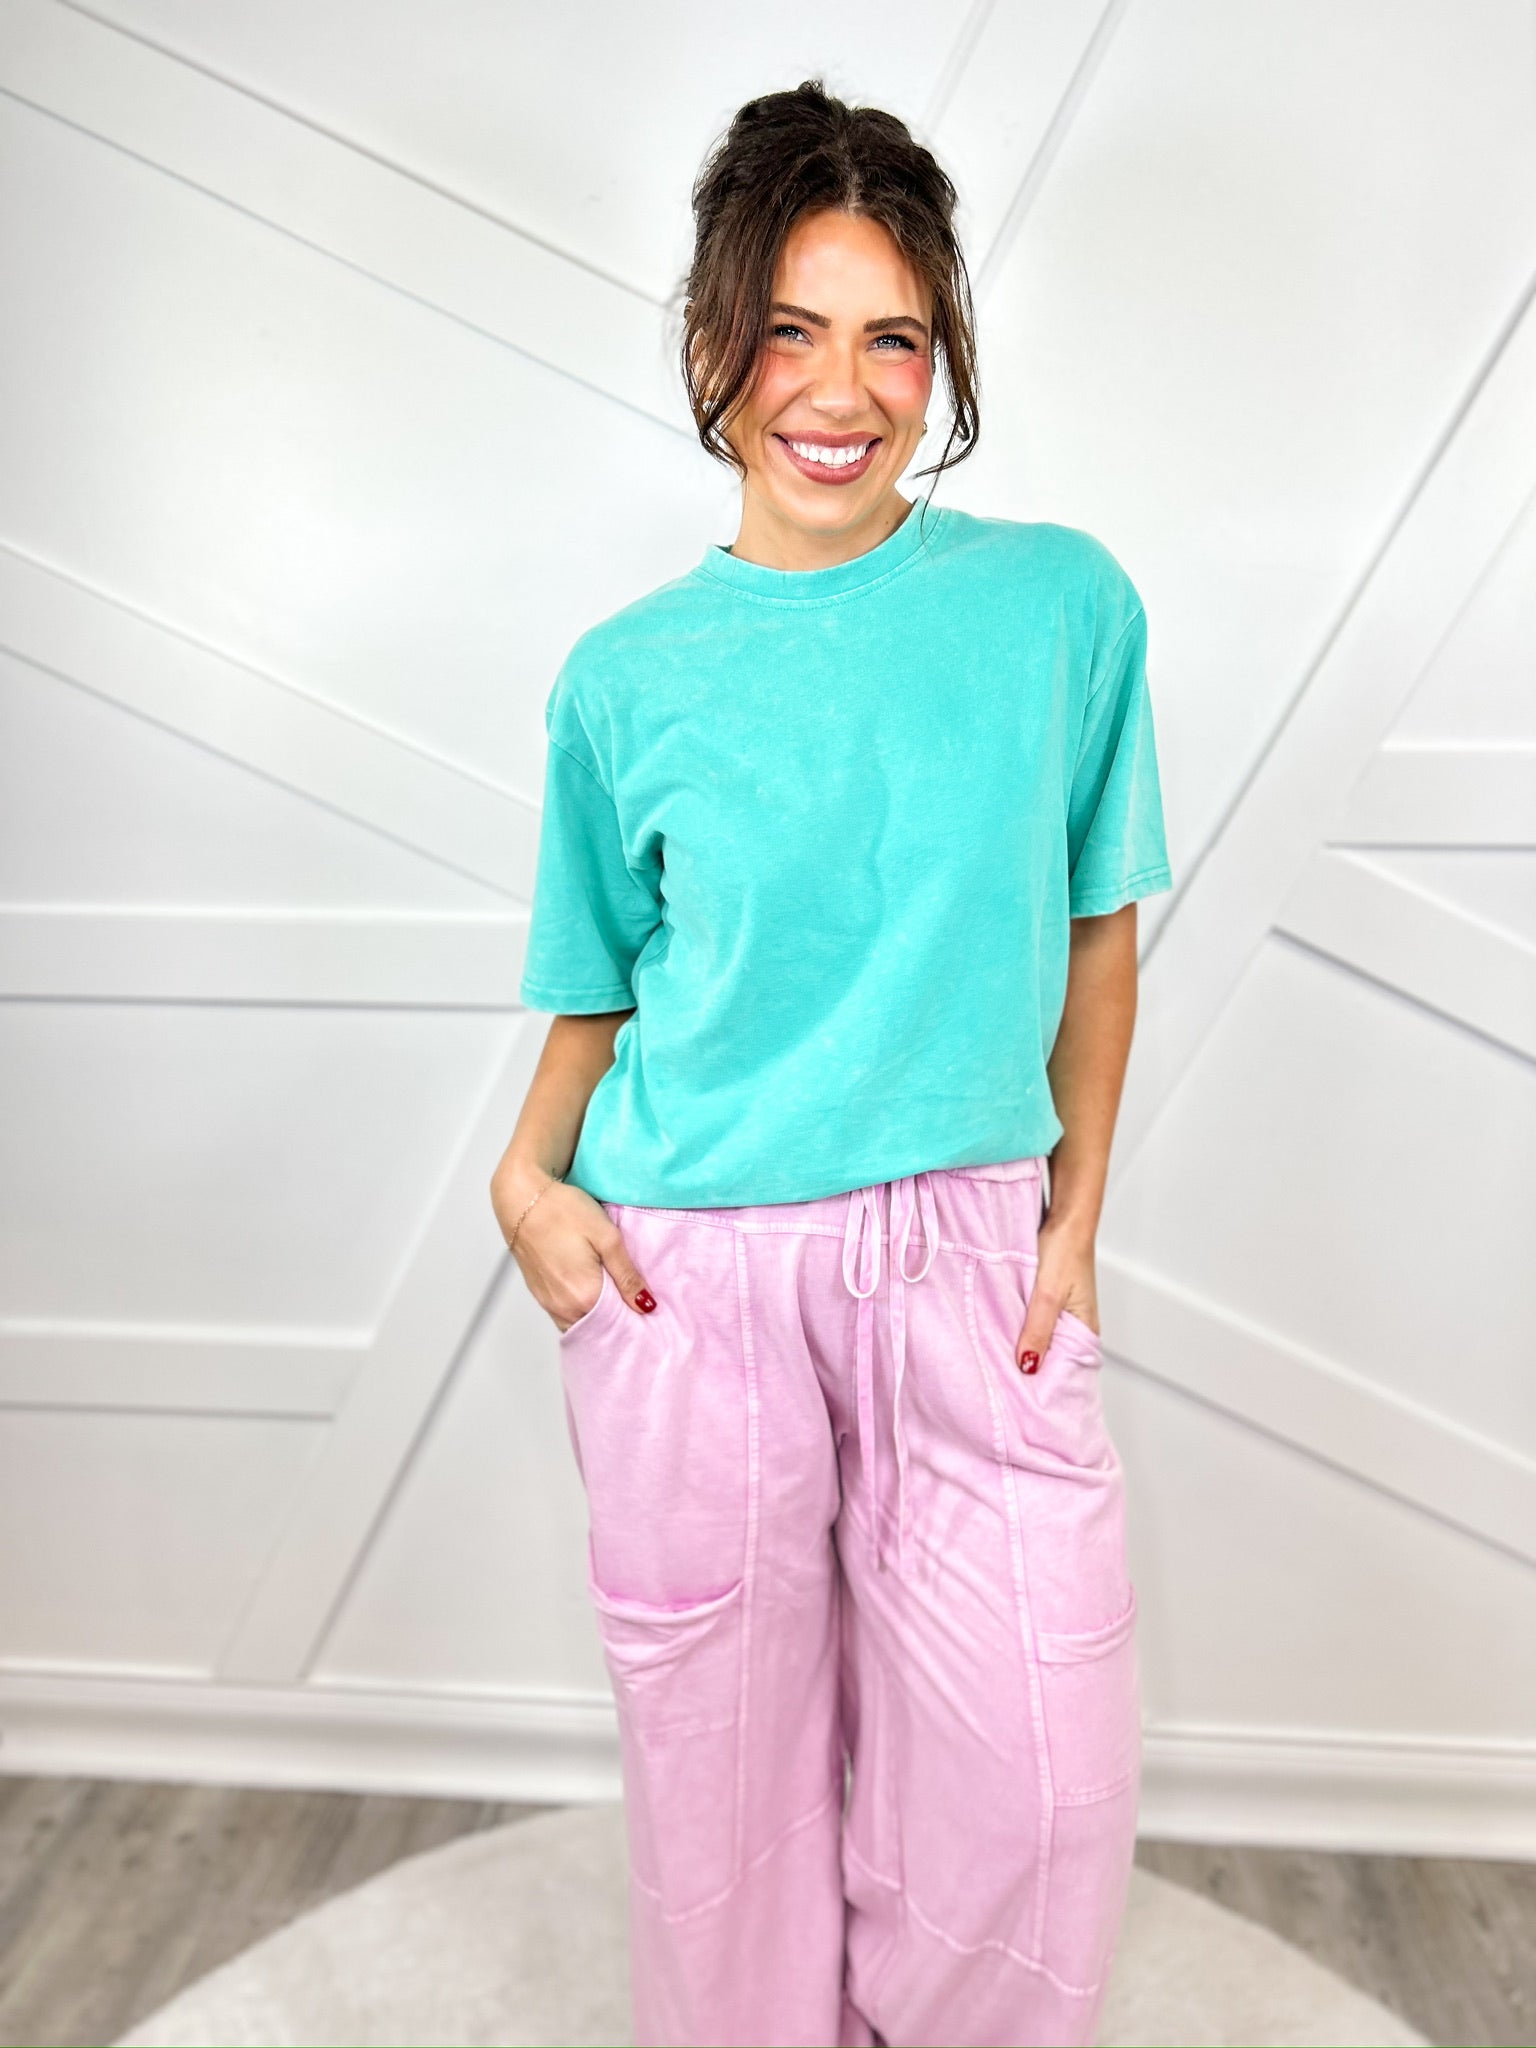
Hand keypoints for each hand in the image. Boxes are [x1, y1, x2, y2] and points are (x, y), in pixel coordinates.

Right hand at [491, 1168, 656, 1331]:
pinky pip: (566, 1314)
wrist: (522, 1199)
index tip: (650, 1309)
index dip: (637, 1320)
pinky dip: (582, 1309)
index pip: (618, 1325)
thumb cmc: (563, 1211)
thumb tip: (646, 1305)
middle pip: (599, 1328)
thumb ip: (627, 1275)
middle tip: (637, 1301)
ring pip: (581, 1323)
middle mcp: (563, 1308)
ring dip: (599, 1315)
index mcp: (584, 1296)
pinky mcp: (540, 1294)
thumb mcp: (607, 1237)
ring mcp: (549, 1303)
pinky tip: (593, 1289)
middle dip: (619, 1320)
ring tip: (616, 1294)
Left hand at [1015, 1212, 1099, 1372]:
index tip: (1023, 1395)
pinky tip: (1002, 1332)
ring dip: (1022, 1345)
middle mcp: (1074, 1324)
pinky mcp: (1045, 1299)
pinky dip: (1018, 1327)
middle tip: (1003, 1383)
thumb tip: (1028, 1366)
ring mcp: (1060, 1312)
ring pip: (1038, 1337)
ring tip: (999, 1362)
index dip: (1047, 1383)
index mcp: (1085, 1330)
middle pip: (1051, 1356)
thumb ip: (1038, 1330)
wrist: (1065, 1218)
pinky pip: (1031, 1321)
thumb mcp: (1048, 1295)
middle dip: (1030, 1366)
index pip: (1067, 1369)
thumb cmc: (1066, 1251)